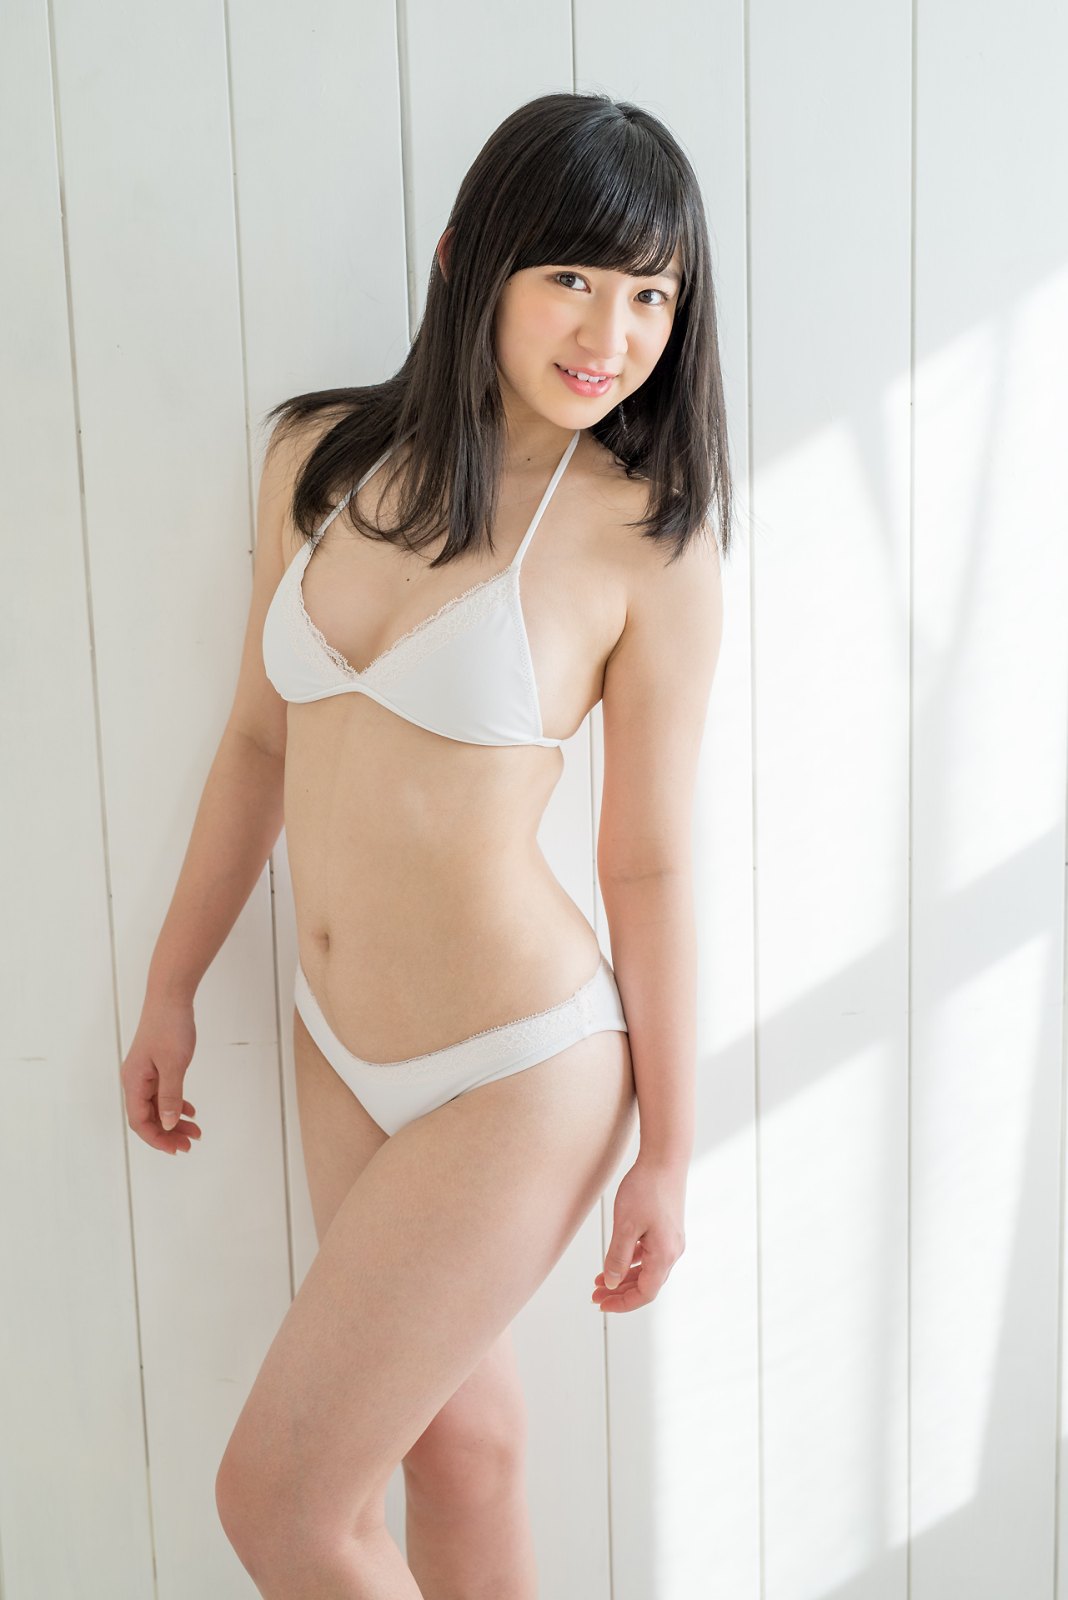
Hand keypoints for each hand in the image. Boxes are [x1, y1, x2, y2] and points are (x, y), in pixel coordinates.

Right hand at [120, 993, 202, 1154]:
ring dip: (175, 1121)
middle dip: (168, 1133)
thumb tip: (168, 1124)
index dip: (157, 1138)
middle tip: (190, 1144)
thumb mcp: (174, 1064)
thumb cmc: (170, 1027)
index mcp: (134, 1082)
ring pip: (158, 1107)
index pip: (140, 1121)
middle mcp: (135, 1080)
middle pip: (148, 1117)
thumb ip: (171, 1096)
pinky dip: (176, 1104)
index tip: (177, 1149)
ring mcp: (145, 1073)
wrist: (170, 997)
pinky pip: (163, 1093)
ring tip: (195, 1132)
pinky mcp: (156, 1066)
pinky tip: (191, 1111)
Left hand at [592, 1156, 686, 1312]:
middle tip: (595, 1294)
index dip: (623, 1303)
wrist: (665, 1158)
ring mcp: (672, 1241)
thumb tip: (611, 1282)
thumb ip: (617, 1257)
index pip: (645, 1293)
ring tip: (600, 1279)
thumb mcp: (625, 1225)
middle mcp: (672, 1251)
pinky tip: (617, 1259)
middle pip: (646, 1284)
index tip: (602, 1304)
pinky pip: (649, 1255)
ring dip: (624, 1277)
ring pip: (647, 1270)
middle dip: (620, 1292)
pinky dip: (632, 1262)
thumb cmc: (646, 1188)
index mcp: (664, 1255)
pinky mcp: (668, 1230)